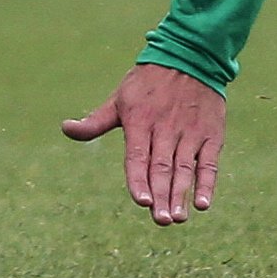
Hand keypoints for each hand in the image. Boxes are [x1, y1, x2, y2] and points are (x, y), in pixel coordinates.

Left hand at [62, 62, 224, 224]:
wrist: (190, 57)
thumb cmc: (147, 83)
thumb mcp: (119, 99)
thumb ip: (95, 121)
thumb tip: (65, 129)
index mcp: (140, 120)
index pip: (137, 156)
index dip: (138, 179)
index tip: (141, 201)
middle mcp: (165, 128)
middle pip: (161, 167)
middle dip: (161, 195)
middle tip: (160, 220)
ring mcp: (190, 132)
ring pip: (184, 168)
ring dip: (181, 194)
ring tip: (177, 218)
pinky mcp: (211, 135)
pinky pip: (209, 163)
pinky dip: (207, 183)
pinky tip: (202, 203)